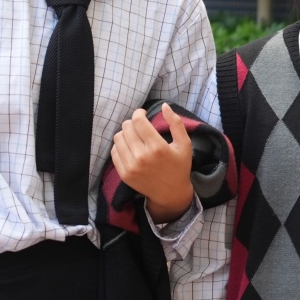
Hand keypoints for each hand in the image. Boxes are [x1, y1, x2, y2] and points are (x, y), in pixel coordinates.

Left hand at [113, 102, 195, 221]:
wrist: (170, 193)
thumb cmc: (179, 167)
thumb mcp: (185, 144)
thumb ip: (176, 123)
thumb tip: (164, 106)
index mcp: (157, 148)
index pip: (138, 121)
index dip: (139, 113)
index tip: (143, 114)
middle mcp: (142, 157)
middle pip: (127, 127)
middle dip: (133, 123)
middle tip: (140, 126)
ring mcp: (131, 166)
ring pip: (118, 138)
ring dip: (125, 133)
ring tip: (135, 137)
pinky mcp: (124, 174)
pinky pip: (114, 151)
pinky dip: (120, 146)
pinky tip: (130, 147)